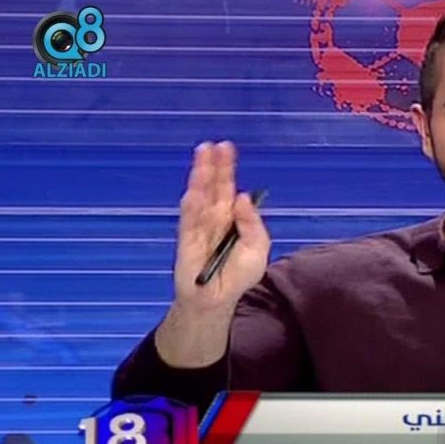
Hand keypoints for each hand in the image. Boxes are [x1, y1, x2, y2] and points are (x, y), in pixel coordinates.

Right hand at [173, 141, 270, 312]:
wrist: (216, 298)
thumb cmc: (239, 275)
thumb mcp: (258, 250)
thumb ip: (253, 224)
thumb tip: (242, 197)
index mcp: (234, 217)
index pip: (230, 188)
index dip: (228, 169)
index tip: (227, 148)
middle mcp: (216, 216)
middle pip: (215, 186)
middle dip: (215, 166)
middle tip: (215, 145)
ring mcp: (200, 225)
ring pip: (200, 195)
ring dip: (201, 176)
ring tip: (202, 156)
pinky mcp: (187, 237)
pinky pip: (189, 217)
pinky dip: (192, 203)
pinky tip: (194, 188)